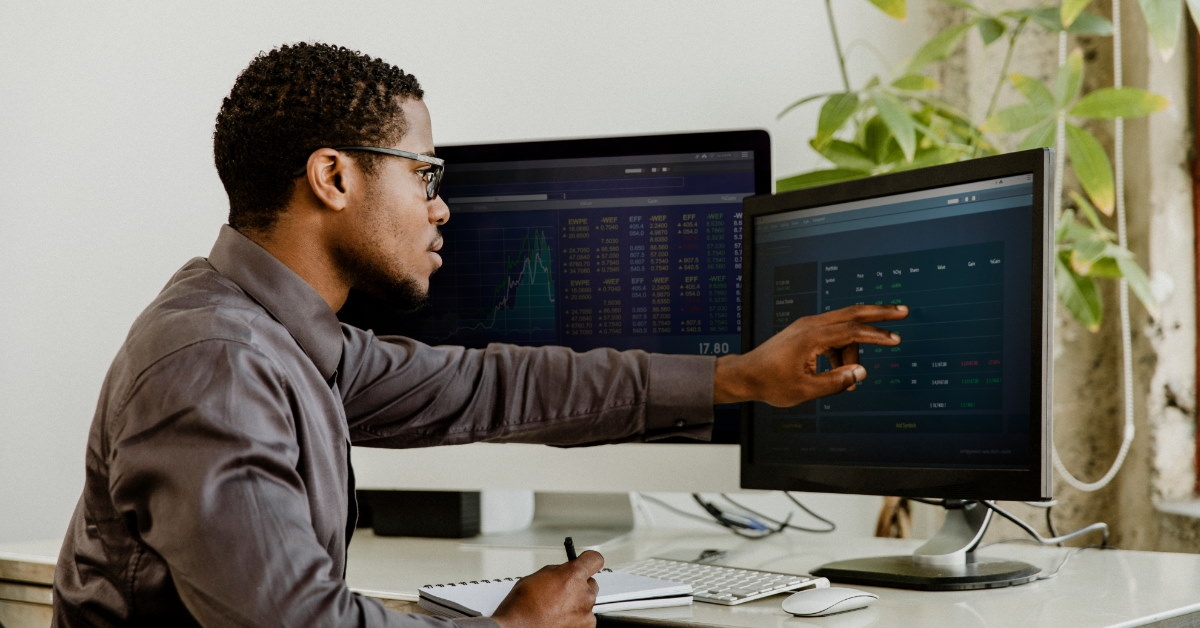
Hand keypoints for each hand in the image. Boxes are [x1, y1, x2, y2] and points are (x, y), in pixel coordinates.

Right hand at [491, 549, 603, 627]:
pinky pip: (585, 619)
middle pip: (590, 584)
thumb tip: (563, 571)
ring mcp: (586, 613)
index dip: (588, 560)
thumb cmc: (522, 607)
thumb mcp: (536, 577)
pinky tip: (559, 620)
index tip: (586, 562)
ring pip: (587, 603)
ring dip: (576, 605)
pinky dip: (575, 620)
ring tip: (556, 610)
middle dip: (579, 587)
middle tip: (562, 593)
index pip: (594, 559)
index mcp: (572, 576)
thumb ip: (557, 572)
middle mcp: (584, 594)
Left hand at [714, 304, 907, 406]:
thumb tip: (860, 373)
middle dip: (879, 313)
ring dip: (853, 351)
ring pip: (843, 330)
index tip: (896, 338)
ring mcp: (807, 326)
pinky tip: (839, 371)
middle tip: (903, 311)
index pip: (851, 331)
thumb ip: (836, 382)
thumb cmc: (770, 383)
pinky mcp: (805, 333)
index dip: (876, 335)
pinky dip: (841, 351)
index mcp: (810, 336)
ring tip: (851, 378)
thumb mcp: (805, 390)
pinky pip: (833, 336)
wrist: (745, 375)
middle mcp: (810, 325)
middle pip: (852, 312)